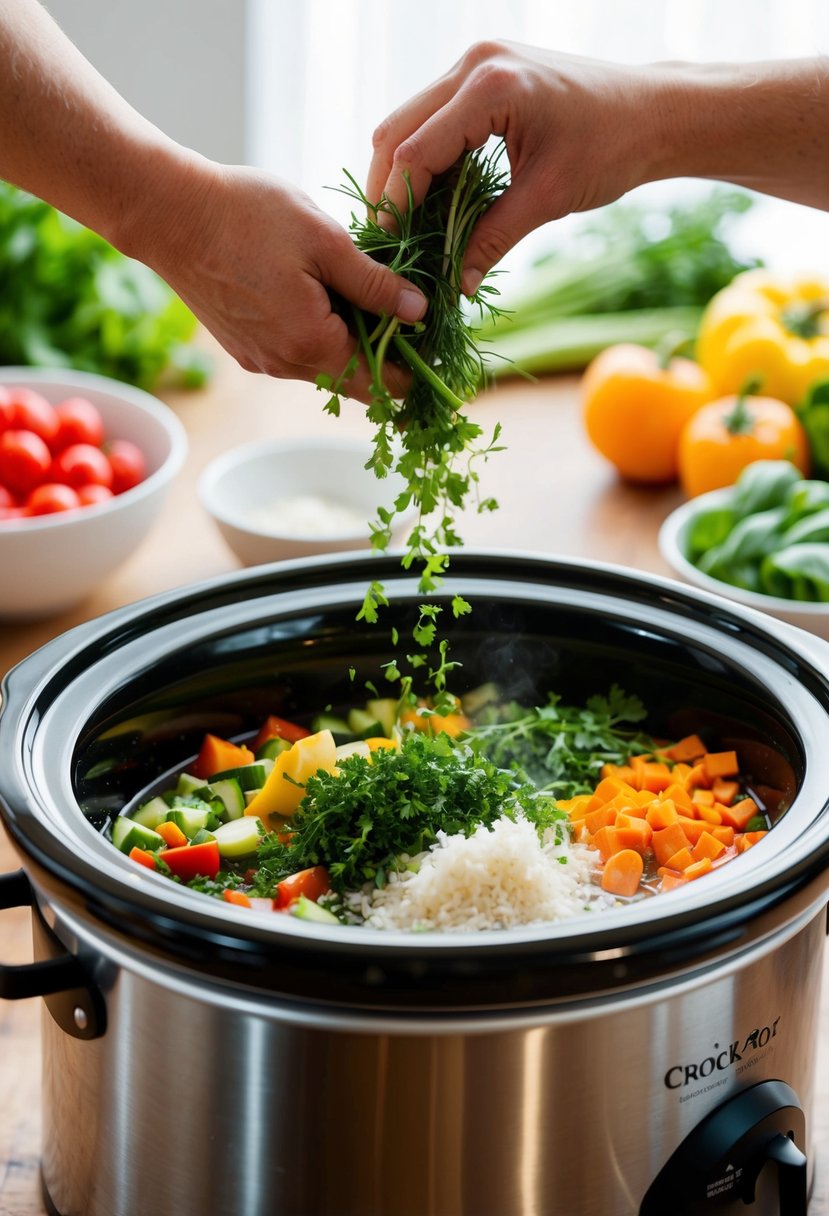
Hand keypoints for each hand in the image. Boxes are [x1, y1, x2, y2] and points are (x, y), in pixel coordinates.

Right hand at [129, 158, 426, 401]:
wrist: (167, 212)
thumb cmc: (246, 215)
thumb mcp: (325, 240)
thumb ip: (375, 283)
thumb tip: (419, 313)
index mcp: (312, 345)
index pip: (381, 383)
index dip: (415, 374)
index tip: (440, 357)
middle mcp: (286, 366)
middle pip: (356, 379)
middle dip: (388, 359)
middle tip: (418, 326)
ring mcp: (262, 360)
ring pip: (326, 365)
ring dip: (353, 343)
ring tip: (377, 303)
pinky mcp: (245, 346)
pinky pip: (297, 352)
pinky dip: (322, 336)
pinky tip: (329, 299)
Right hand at [367, 41, 655, 295]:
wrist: (652, 112)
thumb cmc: (611, 149)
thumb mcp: (547, 198)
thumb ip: (492, 239)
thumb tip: (455, 285)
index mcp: (491, 85)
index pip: (416, 151)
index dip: (398, 204)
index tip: (390, 249)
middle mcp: (475, 63)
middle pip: (397, 129)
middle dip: (388, 189)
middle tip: (388, 241)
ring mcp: (476, 63)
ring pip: (408, 122)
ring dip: (402, 174)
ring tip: (405, 225)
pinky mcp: (482, 75)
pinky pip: (434, 118)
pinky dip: (426, 159)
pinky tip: (430, 199)